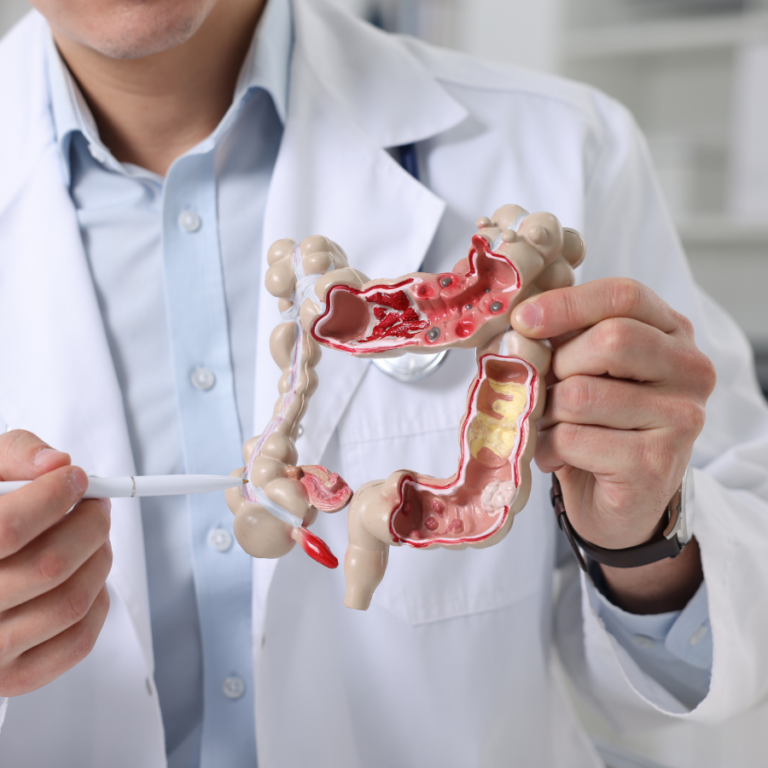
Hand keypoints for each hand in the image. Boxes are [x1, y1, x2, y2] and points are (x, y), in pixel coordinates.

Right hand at [0, 431, 111, 695]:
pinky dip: (98, 602)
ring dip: (99, 559)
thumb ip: (13, 455)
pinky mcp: (11, 678)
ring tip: (93, 537)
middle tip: (96, 505)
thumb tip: (56, 463)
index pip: (10, 528)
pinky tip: (85, 576)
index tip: (76, 478)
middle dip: (90, 524)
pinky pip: (77, 642)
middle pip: (51, 565)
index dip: (55, 495)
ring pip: (71, 602)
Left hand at [512, 278, 715, 611]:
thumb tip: (517, 321)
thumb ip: (561, 337)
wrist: (620, 501)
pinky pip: (575, 438)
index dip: (567, 303)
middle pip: (610, 340)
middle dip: (559, 364)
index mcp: (672, 332)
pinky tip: (555, 455)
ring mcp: (681, 419)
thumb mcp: (582, 367)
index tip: (522, 319)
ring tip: (550, 426)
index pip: (624, 296)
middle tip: (546, 390)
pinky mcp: (656, 463)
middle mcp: (690, 370)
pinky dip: (548, 447)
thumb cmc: (596, 423)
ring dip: (547, 413)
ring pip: (582, 394)